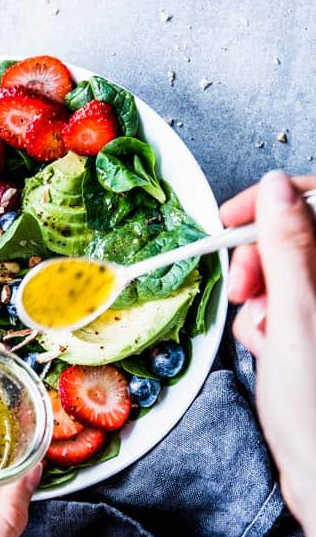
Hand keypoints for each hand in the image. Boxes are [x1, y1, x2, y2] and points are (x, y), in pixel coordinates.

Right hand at [220, 171, 315, 536]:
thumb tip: (277, 189)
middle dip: (260, 257)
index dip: (275, 202)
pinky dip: (264, 320)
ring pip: (285, 271)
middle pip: (298, 235)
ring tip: (261, 333)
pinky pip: (283, 302)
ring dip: (260, 297)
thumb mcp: (296, 318)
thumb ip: (287, 247)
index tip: (236, 219)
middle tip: (243, 289)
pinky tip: (266, 347)